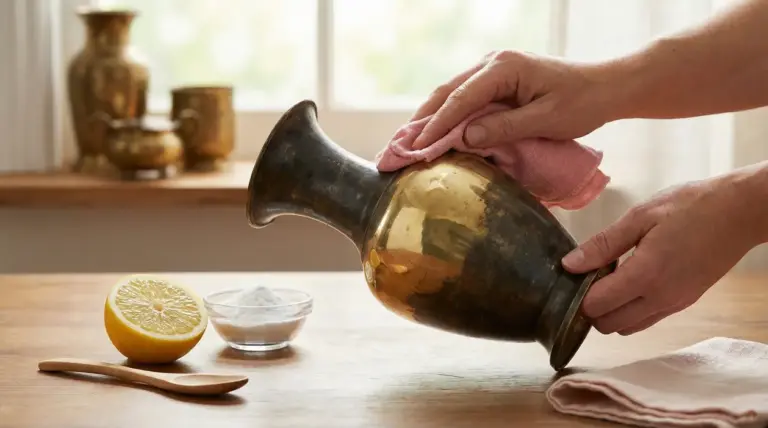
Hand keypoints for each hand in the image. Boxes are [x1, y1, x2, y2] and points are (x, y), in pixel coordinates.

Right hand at [409, 50, 618, 149]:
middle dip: (421, 121)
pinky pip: (462, 98)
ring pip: (449, 94)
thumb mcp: (545, 120)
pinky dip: (445, 116)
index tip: (416, 150)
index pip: (460, 100)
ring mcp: (491, 69)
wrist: (603, 87)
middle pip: (446, 92)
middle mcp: (492, 62)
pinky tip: (431, 134)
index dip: (436, 126)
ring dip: (428, 118)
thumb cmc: (580, 104)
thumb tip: (465, 138)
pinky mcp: (494, 81)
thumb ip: (504, 128)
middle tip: (397, 148)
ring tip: (406, 143)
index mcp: (503, 67)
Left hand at [561, 165, 767, 334]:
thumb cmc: (691, 206)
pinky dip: (631, 310)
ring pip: (628, 327)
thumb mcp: (641, 216)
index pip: (596, 307)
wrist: (740, 211)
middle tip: (589, 277)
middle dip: (592, 307)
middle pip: (609, 325)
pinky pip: (648, 319)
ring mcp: (675, 304)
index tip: (575, 273)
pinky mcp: (685, 302)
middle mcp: (660, 298)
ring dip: (611, 311)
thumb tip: (569, 264)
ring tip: (610, 278)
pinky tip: (631, 281)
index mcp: (646, 276)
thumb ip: (603, 244)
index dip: (578, 295)